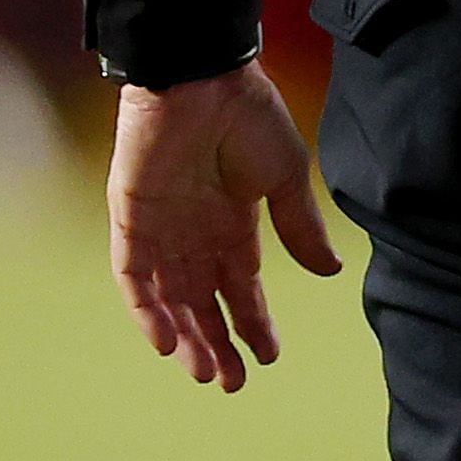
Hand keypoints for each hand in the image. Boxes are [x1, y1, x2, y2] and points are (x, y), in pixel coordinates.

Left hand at [106, 62, 345, 392]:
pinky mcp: (130, 221)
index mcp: (233, 221)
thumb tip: (330, 271)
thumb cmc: (248, 117)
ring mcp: (161, 229)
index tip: (269, 356)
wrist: (201, 78)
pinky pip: (134, 277)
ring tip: (206, 371)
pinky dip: (147, 310)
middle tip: (233, 382)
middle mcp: (195, 233)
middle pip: (202, 302)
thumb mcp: (284, 176)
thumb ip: (300, 227)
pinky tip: (167, 340)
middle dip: (218, 343)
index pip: (240, 285)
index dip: (253, 322)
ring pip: (168, 300)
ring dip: (185, 337)